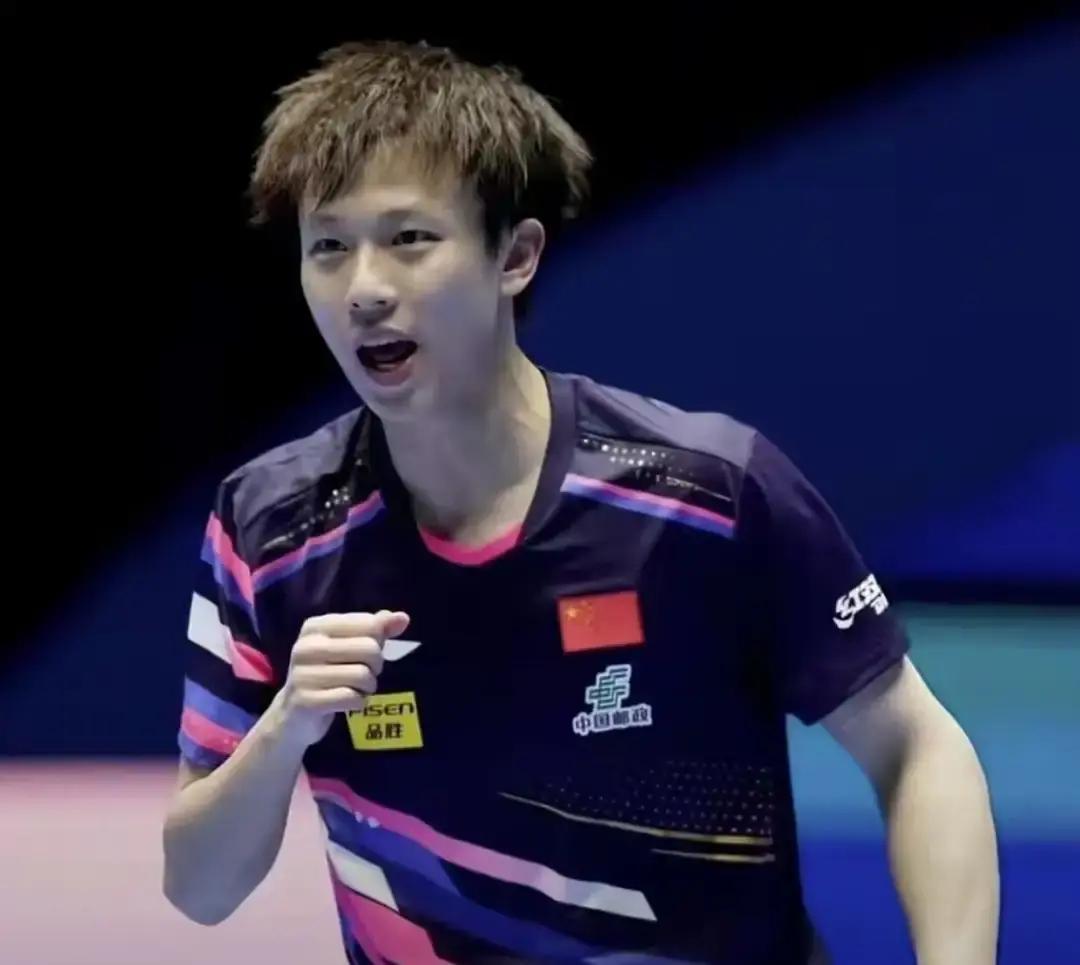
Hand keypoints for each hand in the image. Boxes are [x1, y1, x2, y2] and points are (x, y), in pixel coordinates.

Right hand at [269, 610, 410, 748]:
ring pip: (363, 675)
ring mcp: (303, 674)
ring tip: (354, 689)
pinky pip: (352, 698)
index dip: (377, 642)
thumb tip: (403, 618)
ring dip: (367, 687)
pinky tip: (346, 703)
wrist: (292, 715)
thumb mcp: (350, 647)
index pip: (369, 624)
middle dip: (375, 666)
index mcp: (317, 626)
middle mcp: (306, 646)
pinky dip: (358, 702)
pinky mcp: (306, 700)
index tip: (363, 653)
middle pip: (369, 649)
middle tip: (362, 675)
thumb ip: (376, 629)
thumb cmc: (327, 674)